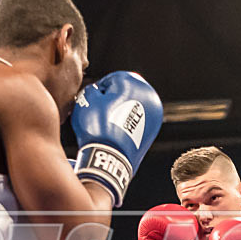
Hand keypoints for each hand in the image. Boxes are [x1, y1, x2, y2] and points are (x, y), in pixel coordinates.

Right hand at [71, 71, 162, 205]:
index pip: (110, 81)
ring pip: (130, 108)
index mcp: (132, 81)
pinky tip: (116, 133)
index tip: (91, 105)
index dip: (97, 93)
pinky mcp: (154, 128)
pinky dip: (127, 124)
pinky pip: (136, 122)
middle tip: (99, 116)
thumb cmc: (98, 127)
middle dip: (110, 103)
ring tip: (107, 126)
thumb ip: (93, 89)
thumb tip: (98, 93)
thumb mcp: (86, 100)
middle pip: (123, 94)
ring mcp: (154, 113)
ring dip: (119, 113)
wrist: (112, 158)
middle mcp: (148, 94)